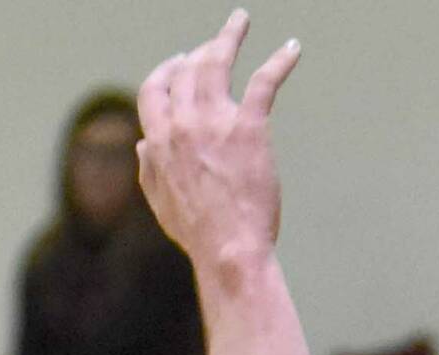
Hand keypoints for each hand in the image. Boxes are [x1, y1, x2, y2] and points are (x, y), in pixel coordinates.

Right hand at [136, 11, 300, 267]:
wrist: (227, 248)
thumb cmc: (197, 233)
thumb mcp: (159, 201)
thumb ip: (150, 167)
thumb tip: (145, 143)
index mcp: (157, 139)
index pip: (154, 89)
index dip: (166, 71)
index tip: (178, 62)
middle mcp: (182, 123)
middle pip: (186, 70)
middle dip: (198, 52)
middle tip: (215, 43)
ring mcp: (215, 122)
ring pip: (217, 63)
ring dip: (229, 36)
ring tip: (240, 20)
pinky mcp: (249, 127)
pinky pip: (264, 81)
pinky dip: (279, 61)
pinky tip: (293, 48)